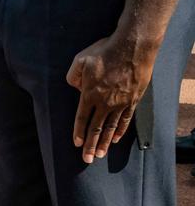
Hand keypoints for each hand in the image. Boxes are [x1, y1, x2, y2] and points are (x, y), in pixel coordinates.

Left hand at [66, 34, 159, 162]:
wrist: (133, 46)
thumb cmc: (105, 51)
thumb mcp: (80, 61)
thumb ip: (72, 77)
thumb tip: (74, 88)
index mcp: (89, 95)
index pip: (81, 119)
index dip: (78, 132)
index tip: (77, 144)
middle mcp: (105, 102)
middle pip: (96, 128)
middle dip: (91, 145)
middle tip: (87, 160)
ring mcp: (120, 102)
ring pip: (111, 127)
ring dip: (105, 142)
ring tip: (100, 154)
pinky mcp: (133, 99)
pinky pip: (126, 119)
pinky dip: (120, 130)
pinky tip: (116, 139)